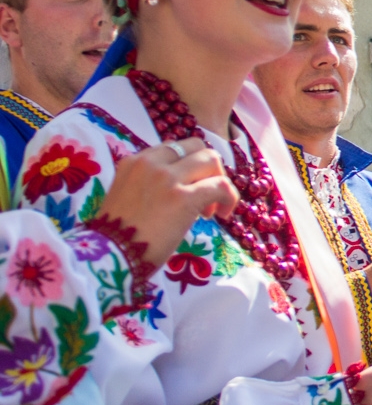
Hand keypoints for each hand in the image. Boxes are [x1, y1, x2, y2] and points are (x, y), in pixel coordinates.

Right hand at [101, 140, 240, 267]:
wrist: (108, 257)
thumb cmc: (118, 236)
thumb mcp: (129, 196)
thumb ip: (150, 183)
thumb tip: (182, 186)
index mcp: (134, 161)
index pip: (175, 148)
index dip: (189, 167)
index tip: (188, 189)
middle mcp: (149, 163)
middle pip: (197, 147)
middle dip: (208, 170)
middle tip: (204, 199)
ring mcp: (166, 178)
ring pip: (211, 160)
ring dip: (219, 183)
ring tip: (210, 211)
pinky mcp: (183, 197)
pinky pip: (221, 185)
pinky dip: (229, 198)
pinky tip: (223, 215)